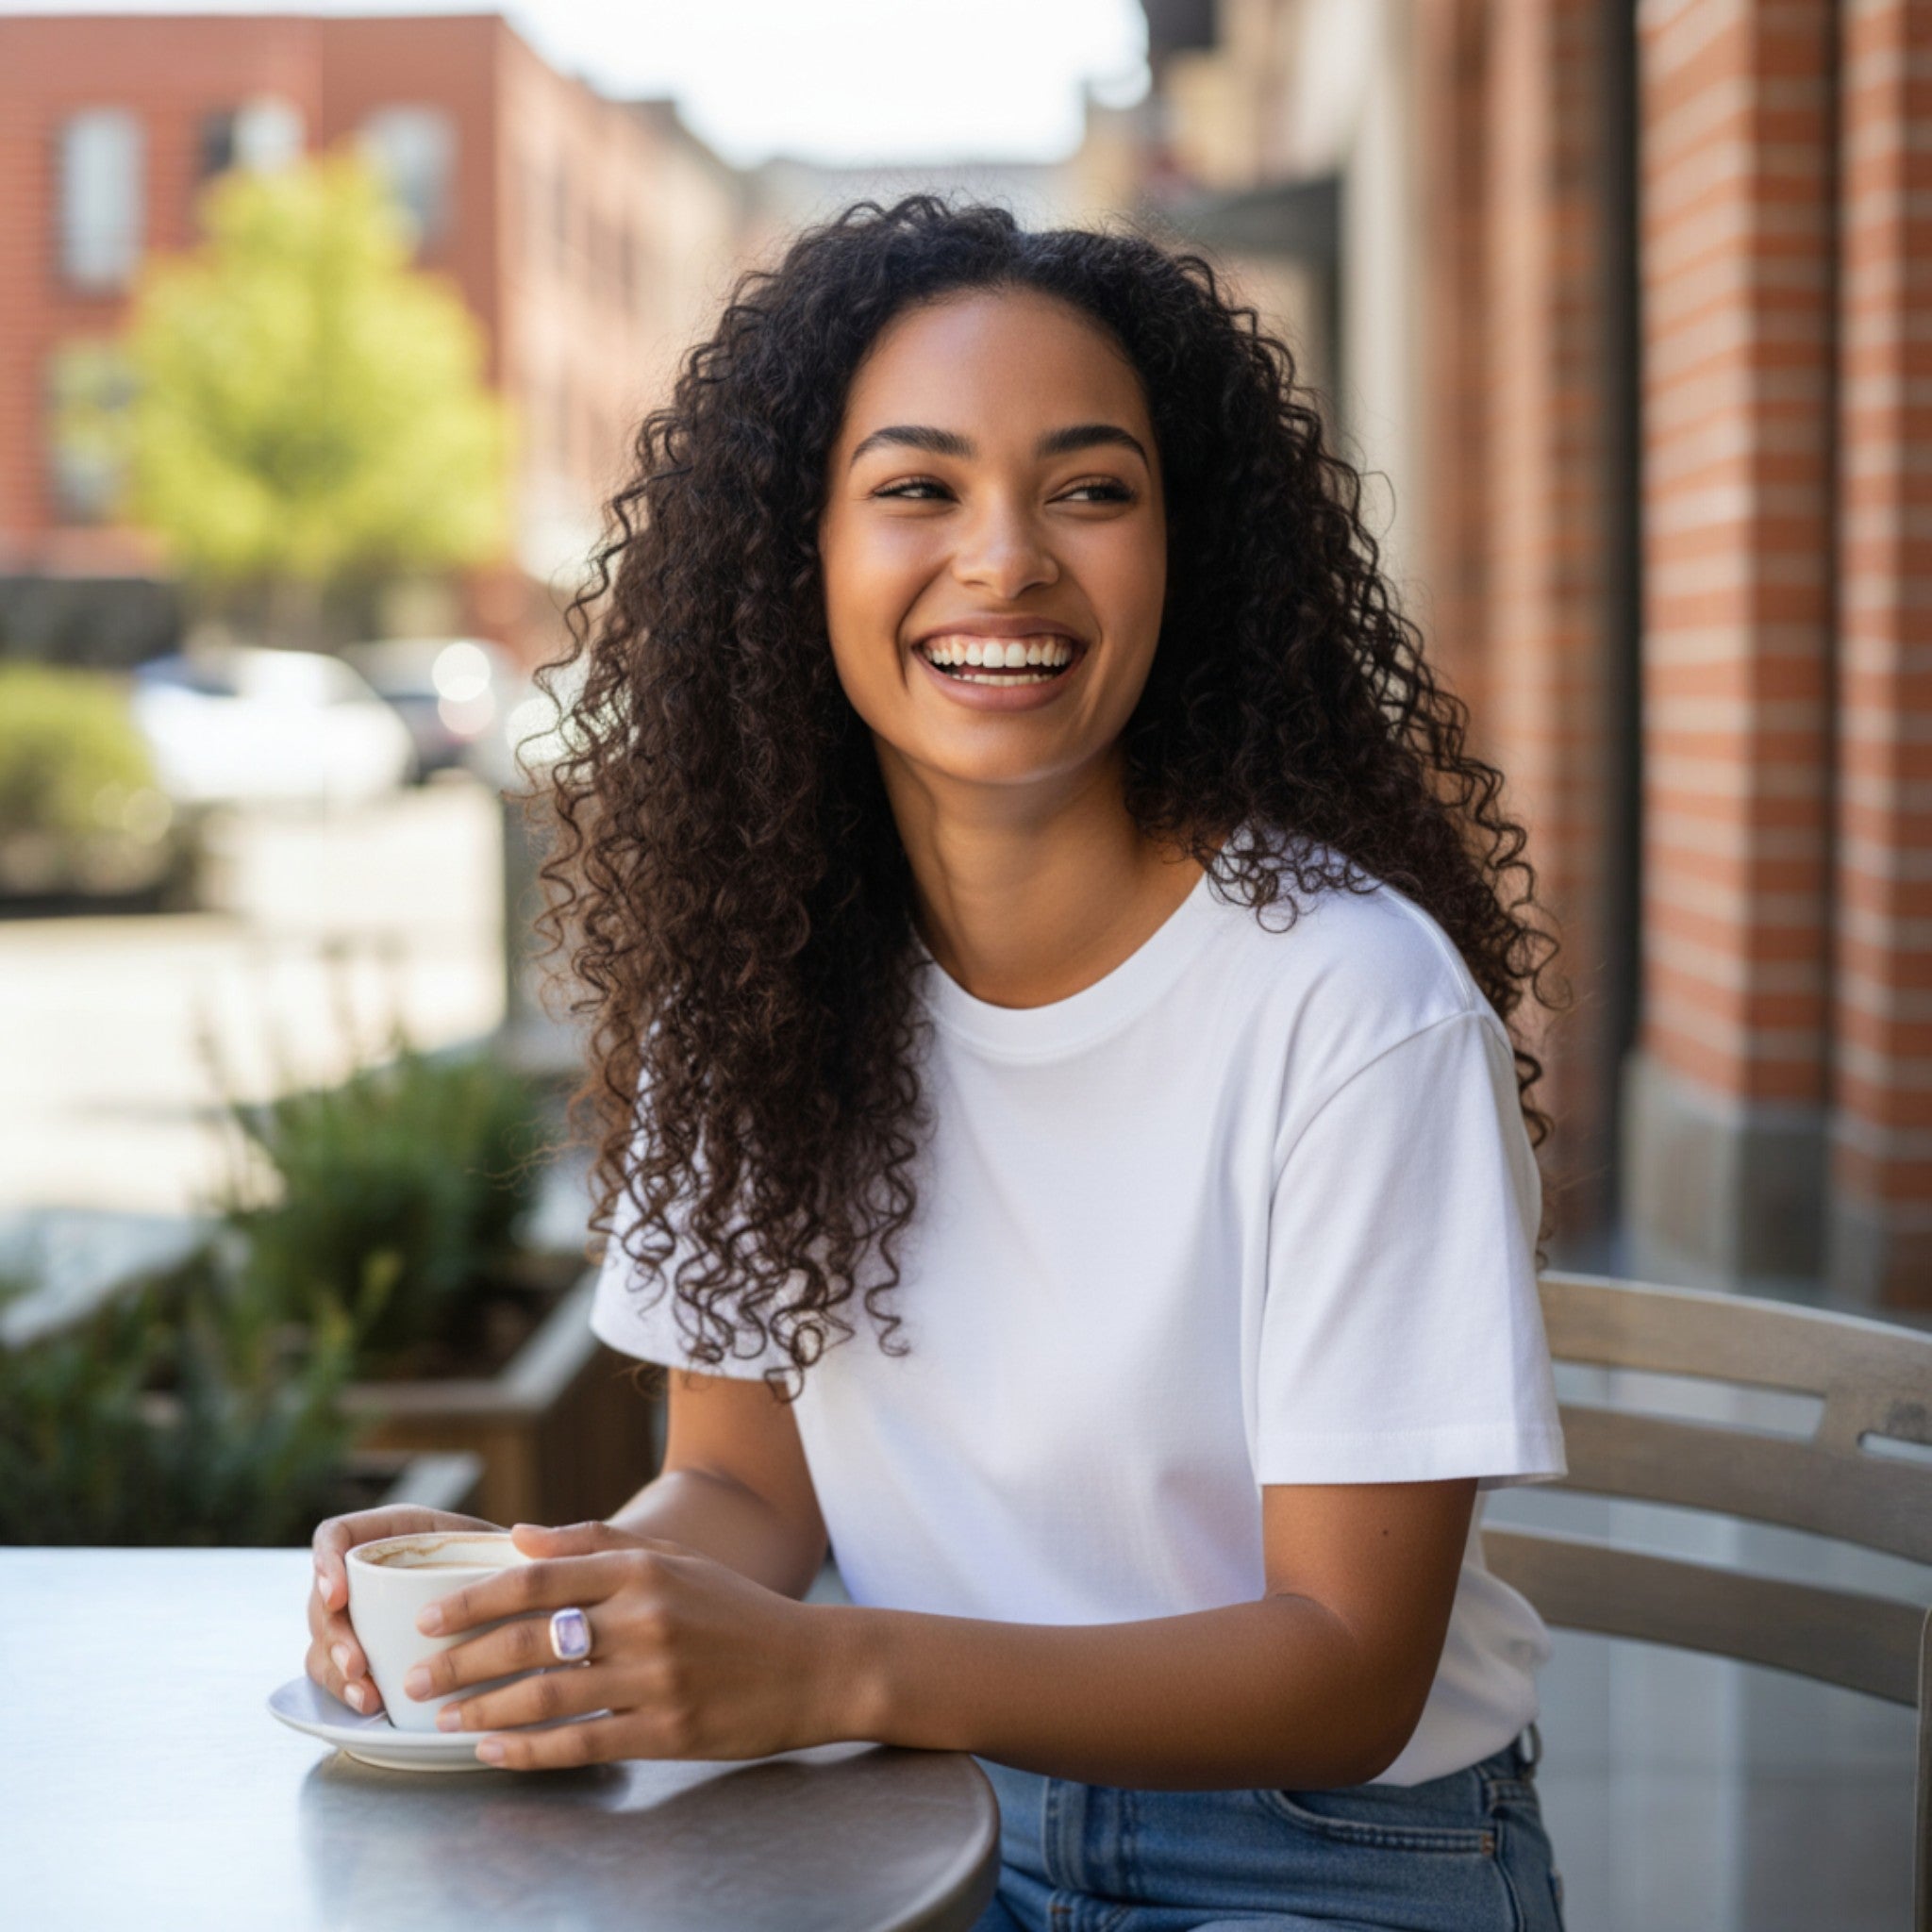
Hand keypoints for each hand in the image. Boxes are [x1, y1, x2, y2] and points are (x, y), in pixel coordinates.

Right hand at [306, 1505, 505, 1716]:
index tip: (339, 1595)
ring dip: (336, 1671)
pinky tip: (371, 1705)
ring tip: (367, 1696)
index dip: (325, 1562)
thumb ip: (510, 1544)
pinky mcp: (364, 1653)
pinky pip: (337, 1672)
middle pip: (323, 1599)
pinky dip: (347, 1691)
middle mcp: (367, 1572)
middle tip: (358, 1664)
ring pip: (323, 1641)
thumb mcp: (500, 1546)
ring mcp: (359, 1616)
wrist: (512, 1601)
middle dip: (334, 1635)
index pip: (337, 1535)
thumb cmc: (503, 1565)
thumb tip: (523, 1537)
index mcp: (393, 1533)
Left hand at [399, 1520, 843, 1768]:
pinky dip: (530, 1751)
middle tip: (416, 1677)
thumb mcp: (675, 1560)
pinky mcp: (669, 1731)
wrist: (812, 1665)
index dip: (474, 1601)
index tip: (427, 1619)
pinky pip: (583, 1744)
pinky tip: (495, 1752)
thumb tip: (518, 1537)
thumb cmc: (737, 1609)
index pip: (538, 1581)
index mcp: (642, 1570)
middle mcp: (646, 1618)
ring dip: (485, 1711)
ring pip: (548, 1696)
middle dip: (463, 1660)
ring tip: (444, 1719)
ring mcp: (657, 1678)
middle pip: (532, 1639)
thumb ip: (596, 1543)